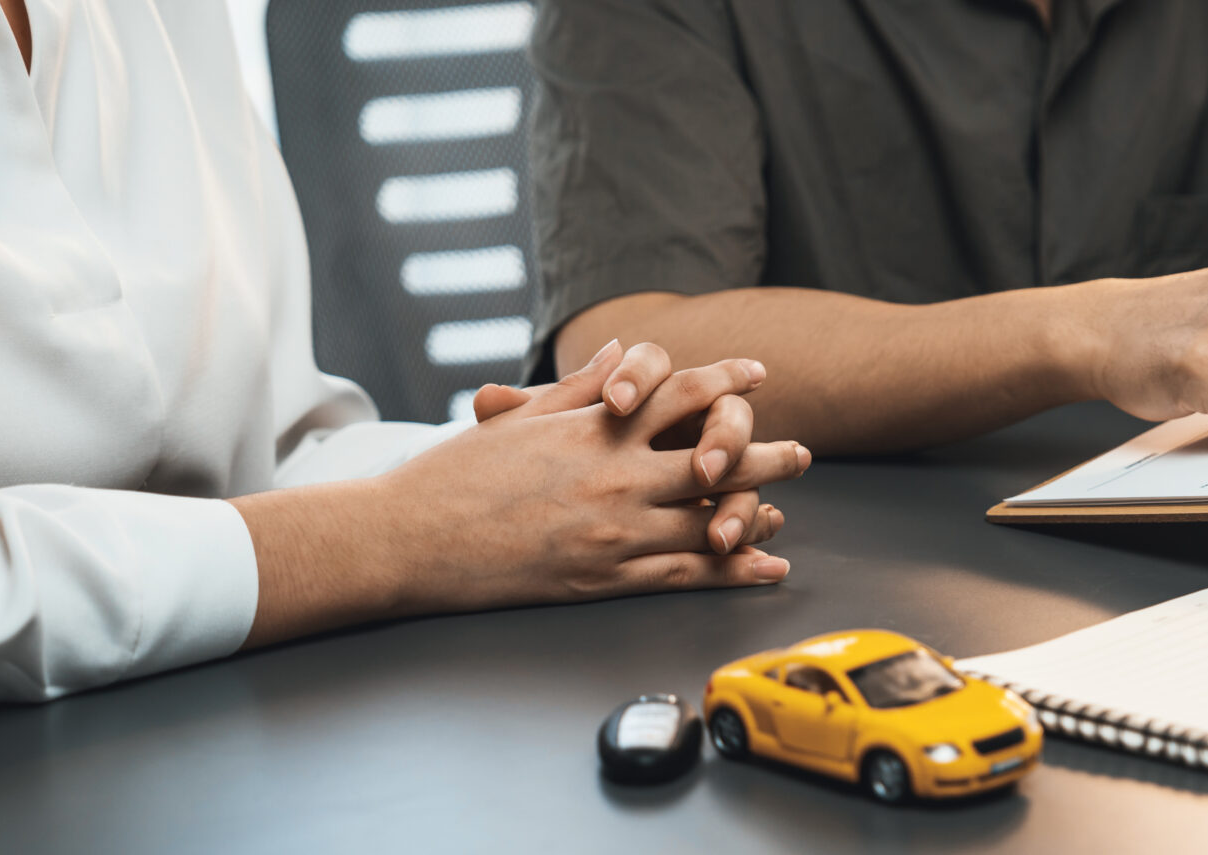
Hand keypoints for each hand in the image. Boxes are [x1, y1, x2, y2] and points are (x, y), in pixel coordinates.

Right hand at [382, 354, 811, 608]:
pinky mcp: (603, 579)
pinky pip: (685, 573)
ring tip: (784, 511)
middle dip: (764, 454)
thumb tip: (621, 347)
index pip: (678, 393)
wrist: (405, 540)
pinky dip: (734, 570)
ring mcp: (613, 532)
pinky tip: (765, 568)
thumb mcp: (519, 419)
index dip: (725, 381)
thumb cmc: (452, 477)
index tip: (759, 374)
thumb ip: (580, 385)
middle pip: (714, 459)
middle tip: (801, 453)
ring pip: (710, 520)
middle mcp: (613, 477)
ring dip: (756, 514)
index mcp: (592, 429)